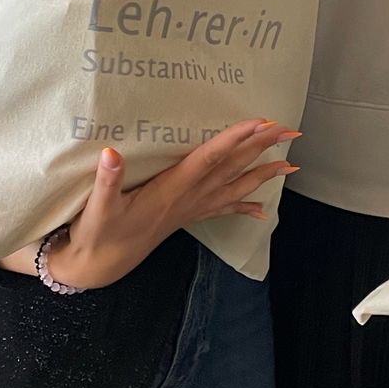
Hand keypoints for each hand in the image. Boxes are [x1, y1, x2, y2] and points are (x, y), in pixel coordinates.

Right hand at [38, 120, 299, 290]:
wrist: (100, 264)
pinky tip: (262, 210)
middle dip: (261, 148)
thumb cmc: (98, 233)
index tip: (260, 123)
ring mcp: (191, 209)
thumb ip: (107, 181)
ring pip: (234, 188)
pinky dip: (244, 206)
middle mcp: (189, 198)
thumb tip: (111, 153)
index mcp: (171, 189)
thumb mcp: (98, 207)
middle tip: (289, 130)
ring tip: (291, 166)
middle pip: (231, 168)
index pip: (209, 159)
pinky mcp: (187, 216)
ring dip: (263, 175)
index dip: (234, 140)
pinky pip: (222, 209)